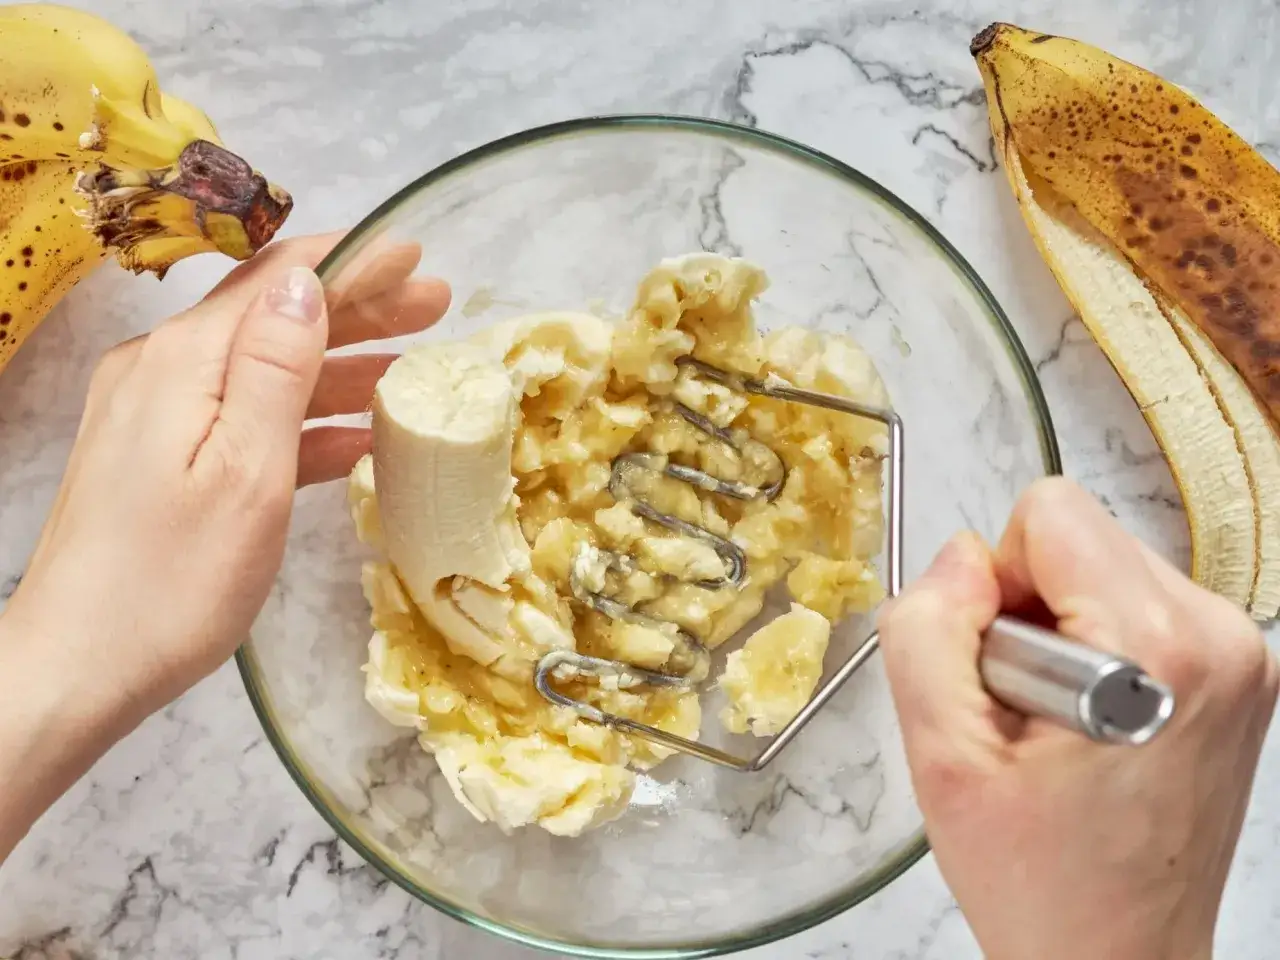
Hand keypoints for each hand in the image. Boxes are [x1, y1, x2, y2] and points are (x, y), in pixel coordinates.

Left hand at [0, 231, 447, 857]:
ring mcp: (158, 417)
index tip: (413, 251)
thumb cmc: (172, 581)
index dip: (351, 262)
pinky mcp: (161, 461)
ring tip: (415, 368)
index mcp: (184, 362)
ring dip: (341, 366)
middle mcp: (164, 372)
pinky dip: (305, 422)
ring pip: (266, 371)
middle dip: (358, 308)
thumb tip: (305, 283)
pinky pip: (247, 421)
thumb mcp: (246, 472)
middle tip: (436, 304)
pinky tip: (360, 437)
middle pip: (273, 319)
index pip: (277, 283)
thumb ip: (277, 370)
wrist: (78, 667)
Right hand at [879, 477, 1275, 959]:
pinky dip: (1096, 646)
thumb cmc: (1042, 881)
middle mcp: (1221, 637)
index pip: (1051, 511)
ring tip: (1057, 726)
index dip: (996, 584)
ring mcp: (1241, 654)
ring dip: (1060, 629)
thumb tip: (959, 558)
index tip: (1000, 669)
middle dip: (1028, 608)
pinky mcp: (1238, 670)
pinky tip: (1088, 726)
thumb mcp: (941, 756)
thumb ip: (927, 629)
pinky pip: (1135, 604)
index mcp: (1158, 647)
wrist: (1116, 957)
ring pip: (1103, 566)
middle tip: (1024, 710)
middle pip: (1080, 535)